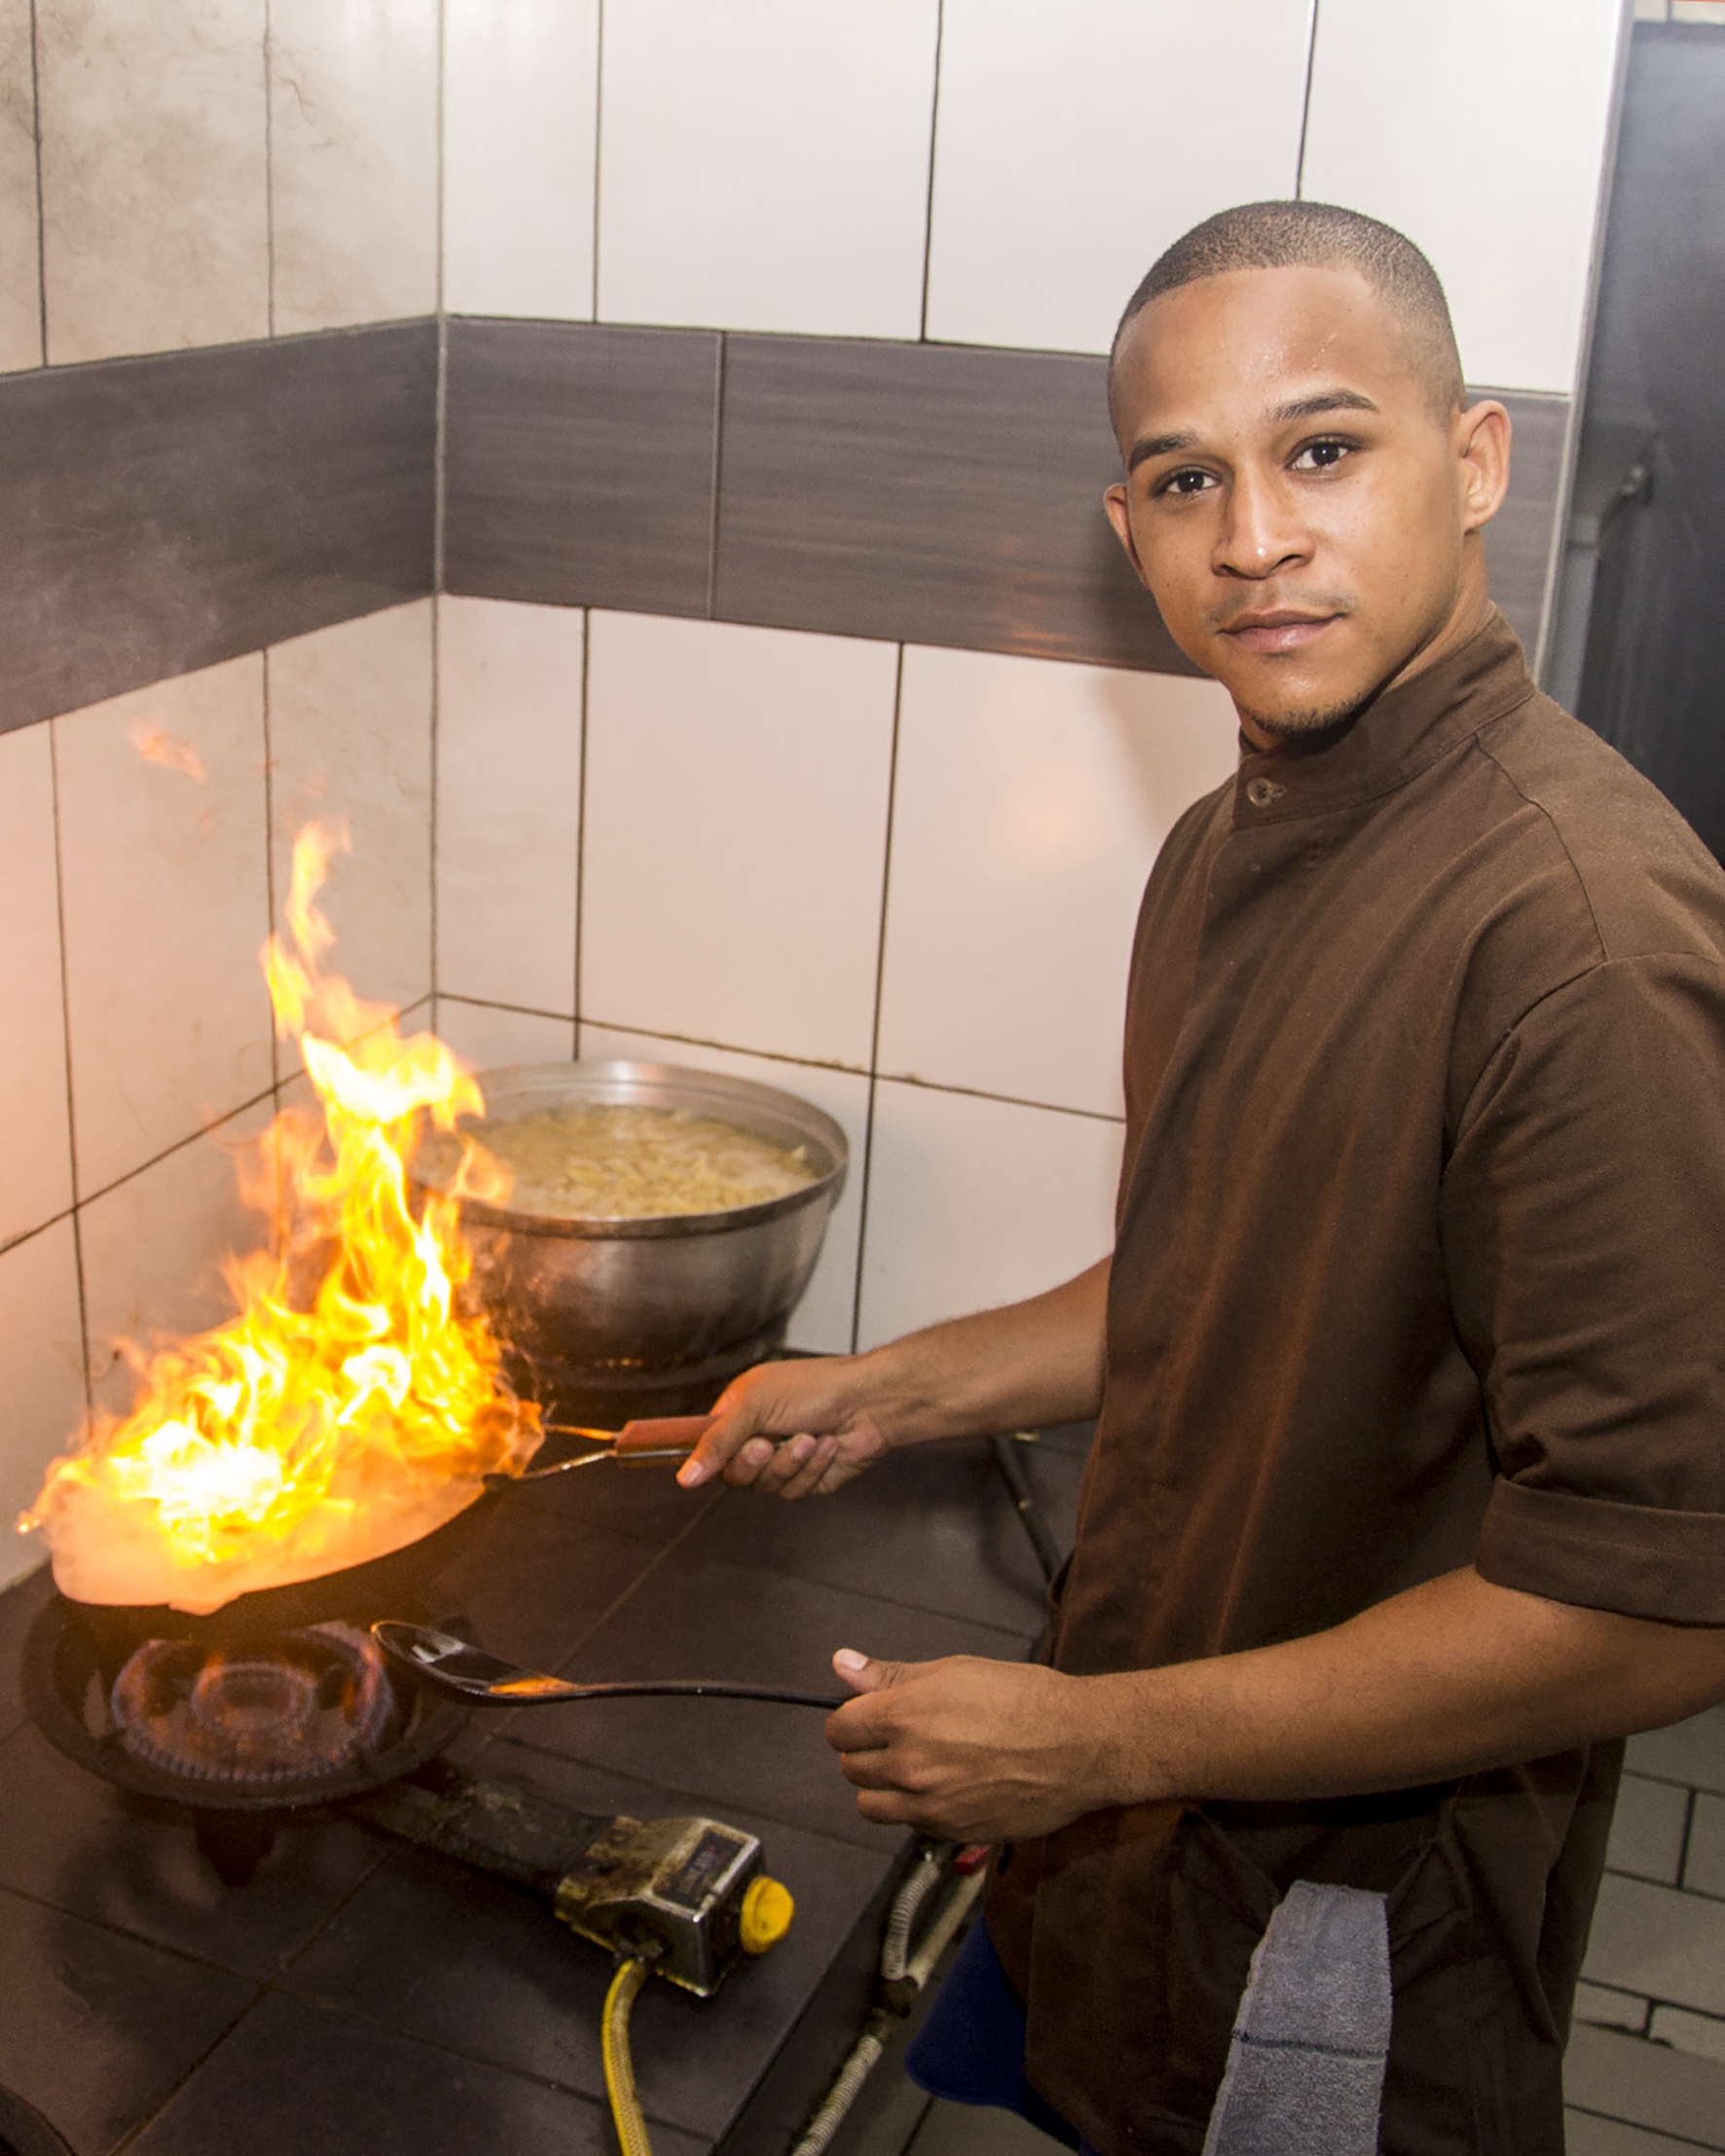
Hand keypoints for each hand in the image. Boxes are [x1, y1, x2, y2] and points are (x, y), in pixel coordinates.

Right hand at [677, 1357, 893, 1495]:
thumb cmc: (815, 1387)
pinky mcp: (807, 1479)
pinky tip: (827, 1445)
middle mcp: (758, 1438)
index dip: (705, 1460)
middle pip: (734, 1475)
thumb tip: (685, 1475)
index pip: (707, 1447)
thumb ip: (717, 1441)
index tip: (697, 1471)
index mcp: (740, 1413)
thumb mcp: (755, 1404)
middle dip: (753, 1461)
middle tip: (766, 1443)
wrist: (868, 1402)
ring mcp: (783, 1460)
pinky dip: (812, 1467)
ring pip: (766, 1486)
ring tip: (809, 1436)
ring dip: (789, 1461)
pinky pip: (795, 1490)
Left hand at [824, 1649, 1122, 1842]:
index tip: (867, 1714)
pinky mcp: (953, 1834)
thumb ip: (891, 1675)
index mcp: (905, 1717)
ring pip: (870, 1805)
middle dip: (865, 1750)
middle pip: (850, 1767)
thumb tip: (842, 1664)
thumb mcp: (954, 1671)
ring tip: (916, 1765)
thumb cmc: (1023, 1699)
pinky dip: (915, 1809)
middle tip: (897, 1735)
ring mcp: (930, 1806)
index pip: (838, 1728)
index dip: (851, 1718)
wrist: (1079, 1745)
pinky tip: (945, 1786)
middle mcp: (910, 1765)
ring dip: (882, 1786)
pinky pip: (909, 1825)